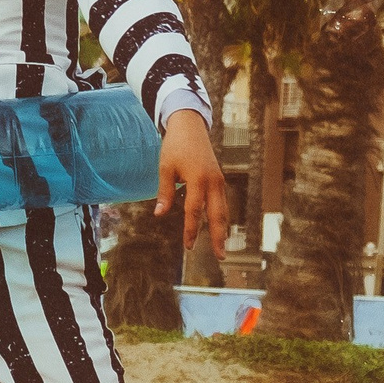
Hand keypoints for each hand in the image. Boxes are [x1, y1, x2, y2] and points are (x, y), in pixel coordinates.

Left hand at [154, 109, 229, 257]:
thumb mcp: (165, 168)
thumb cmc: (175, 146)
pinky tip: (219, 228)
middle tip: (220, 256)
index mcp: (198, 179)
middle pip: (217, 214)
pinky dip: (221, 217)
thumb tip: (160, 215)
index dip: (191, 230)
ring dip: (222, 229)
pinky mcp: (219, 179)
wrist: (190, 126)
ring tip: (222, 247)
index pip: (194, 210)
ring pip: (223, 209)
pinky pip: (222, 202)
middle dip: (218, 236)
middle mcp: (213, 182)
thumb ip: (165, 192)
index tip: (188, 246)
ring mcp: (218, 180)